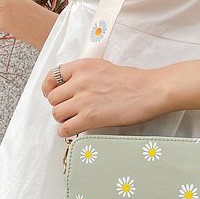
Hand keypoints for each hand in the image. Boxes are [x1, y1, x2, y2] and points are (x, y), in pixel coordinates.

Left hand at [41, 58, 165, 137]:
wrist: (149, 91)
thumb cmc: (133, 81)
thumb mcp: (103, 68)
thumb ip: (85, 75)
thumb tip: (72, 88)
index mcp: (83, 66)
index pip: (52, 77)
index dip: (50, 89)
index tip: (52, 94)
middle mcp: (80, 81)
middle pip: (53, 98)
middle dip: (60, 105)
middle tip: (69, 110)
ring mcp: (84, 100)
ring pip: (57, 114)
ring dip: (63, 119)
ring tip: (74, 120)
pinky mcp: (90, 117)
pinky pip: (65, 128)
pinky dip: (66, 131)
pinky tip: (74, 130)